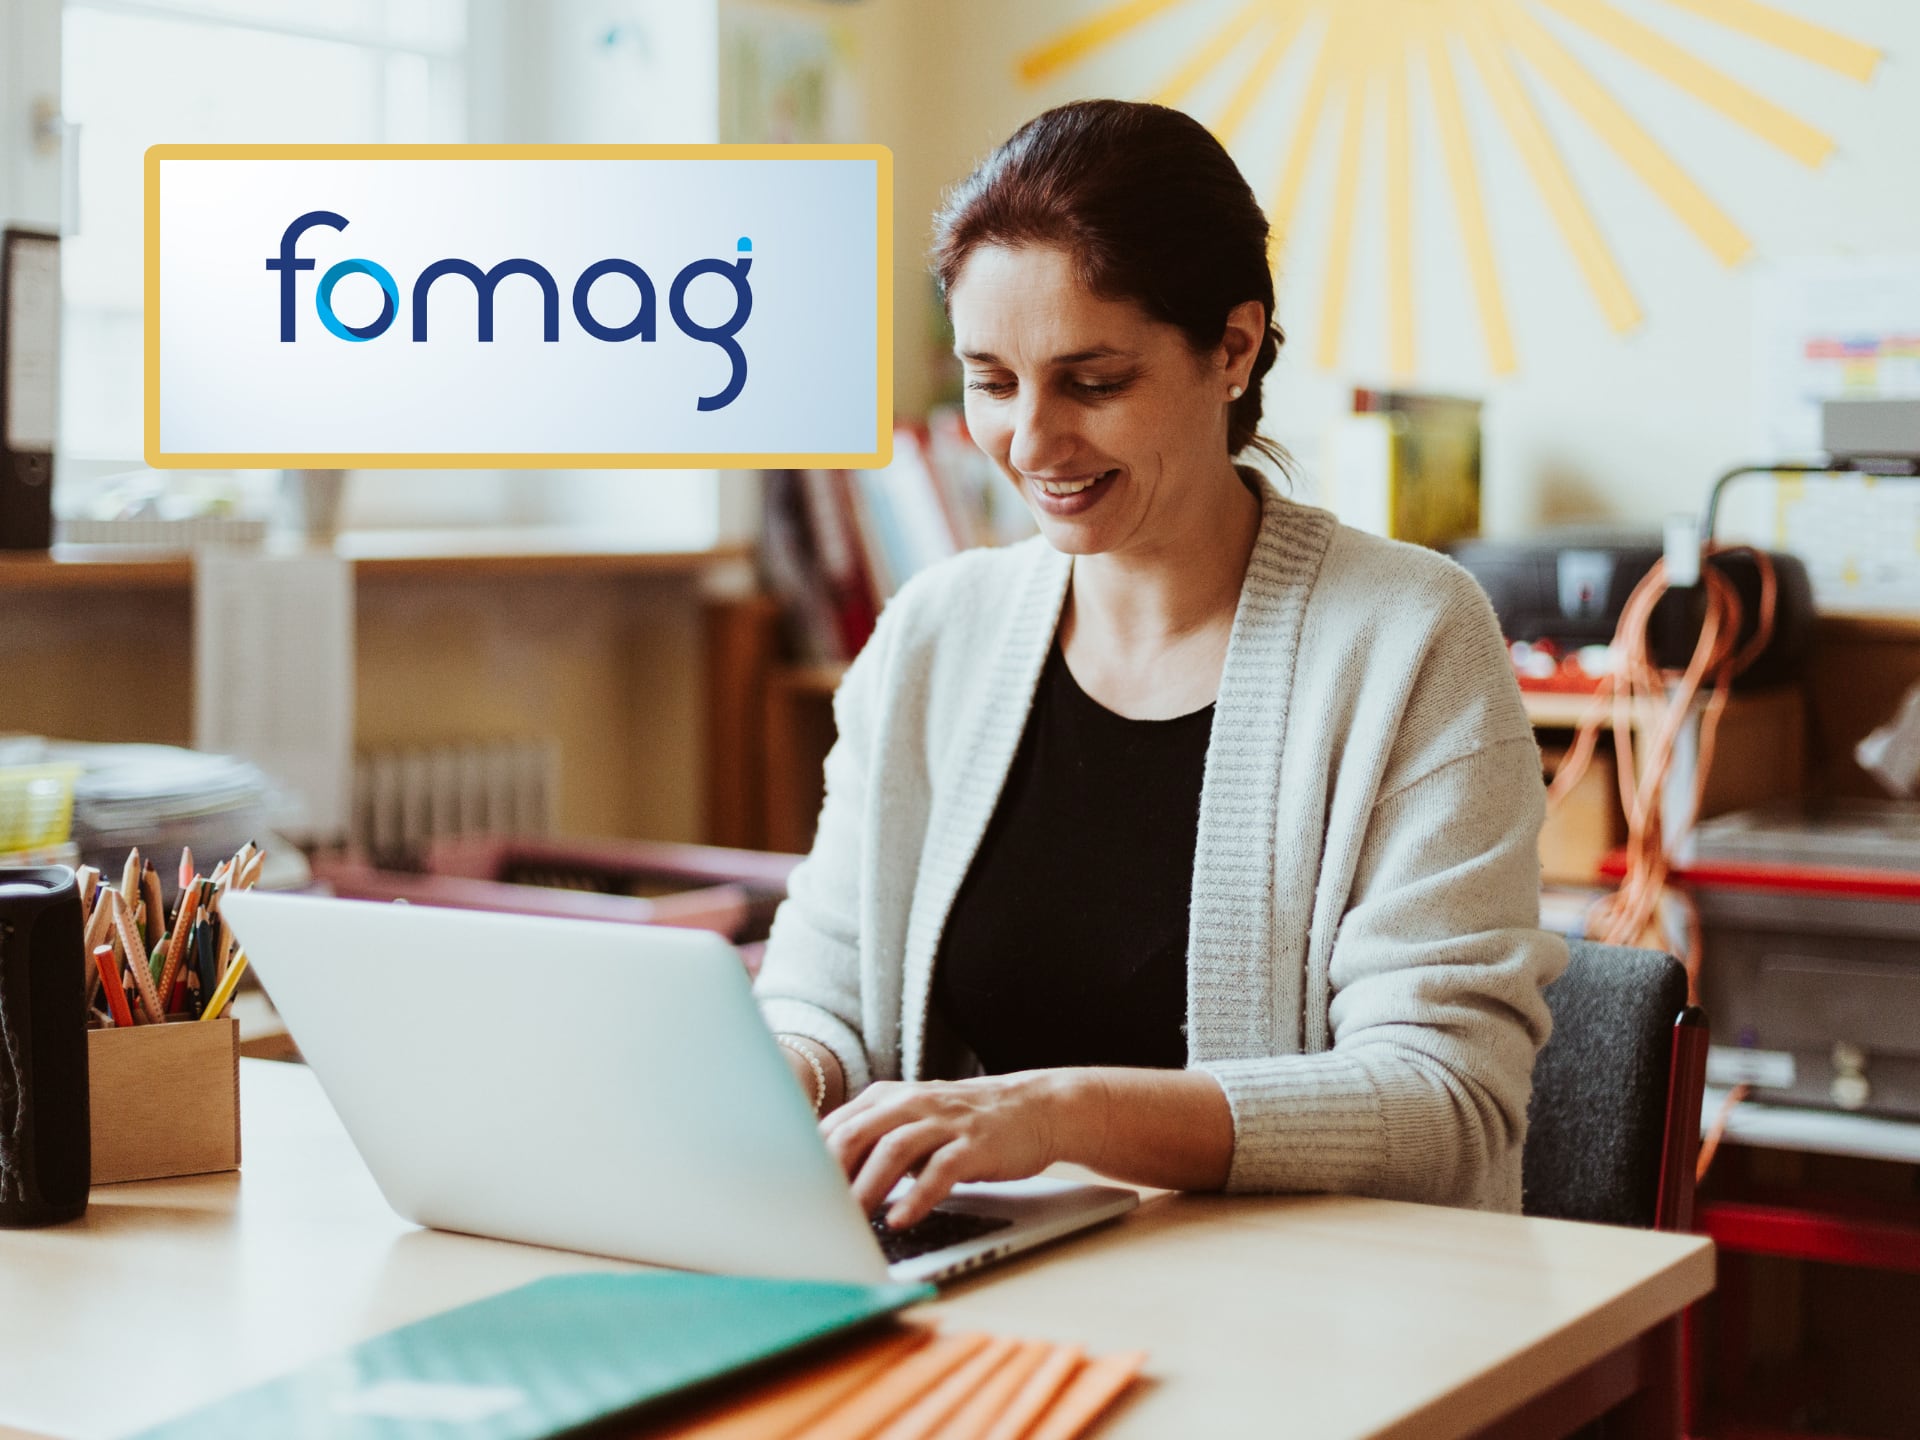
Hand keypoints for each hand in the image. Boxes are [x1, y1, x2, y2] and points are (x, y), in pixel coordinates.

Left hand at [819, 1072, 1071, 1229]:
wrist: (1033, 1108)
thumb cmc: (963, 1124)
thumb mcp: (912, 1123)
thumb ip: (872, 1142)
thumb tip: (825, 1183)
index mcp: (887, 1099)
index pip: (835, 1127)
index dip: (810, 1163)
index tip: (793, 1198)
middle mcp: (911, 1104)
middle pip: (856, 1134)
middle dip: (831, 1176)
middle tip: (814, 1214)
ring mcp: (944, 1123)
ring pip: (893, 1150)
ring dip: (868, 1188)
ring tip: (852, 1221)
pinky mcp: (974, 1145)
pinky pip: (940, 1170)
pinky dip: (918, 1197)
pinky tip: (901, 1219)